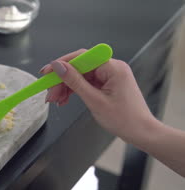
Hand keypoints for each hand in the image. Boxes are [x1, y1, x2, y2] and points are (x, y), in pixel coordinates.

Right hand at [40, 49, 158, 142]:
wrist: (141, 132)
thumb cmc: (125, 119)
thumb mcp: (94, 100)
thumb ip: (75, 82)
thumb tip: (58, 67)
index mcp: (113, 67)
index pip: (81, 57)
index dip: (62, 63)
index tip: (47, 72)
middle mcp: (111, 68)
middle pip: (79, 67)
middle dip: (62, 80)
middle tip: (49, 93)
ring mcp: (109, 76)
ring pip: (80, 75)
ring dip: (65, 87)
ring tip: (55, 100)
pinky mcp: (107, 84)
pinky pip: (86, 83)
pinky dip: (74, 90)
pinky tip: (64, 99)